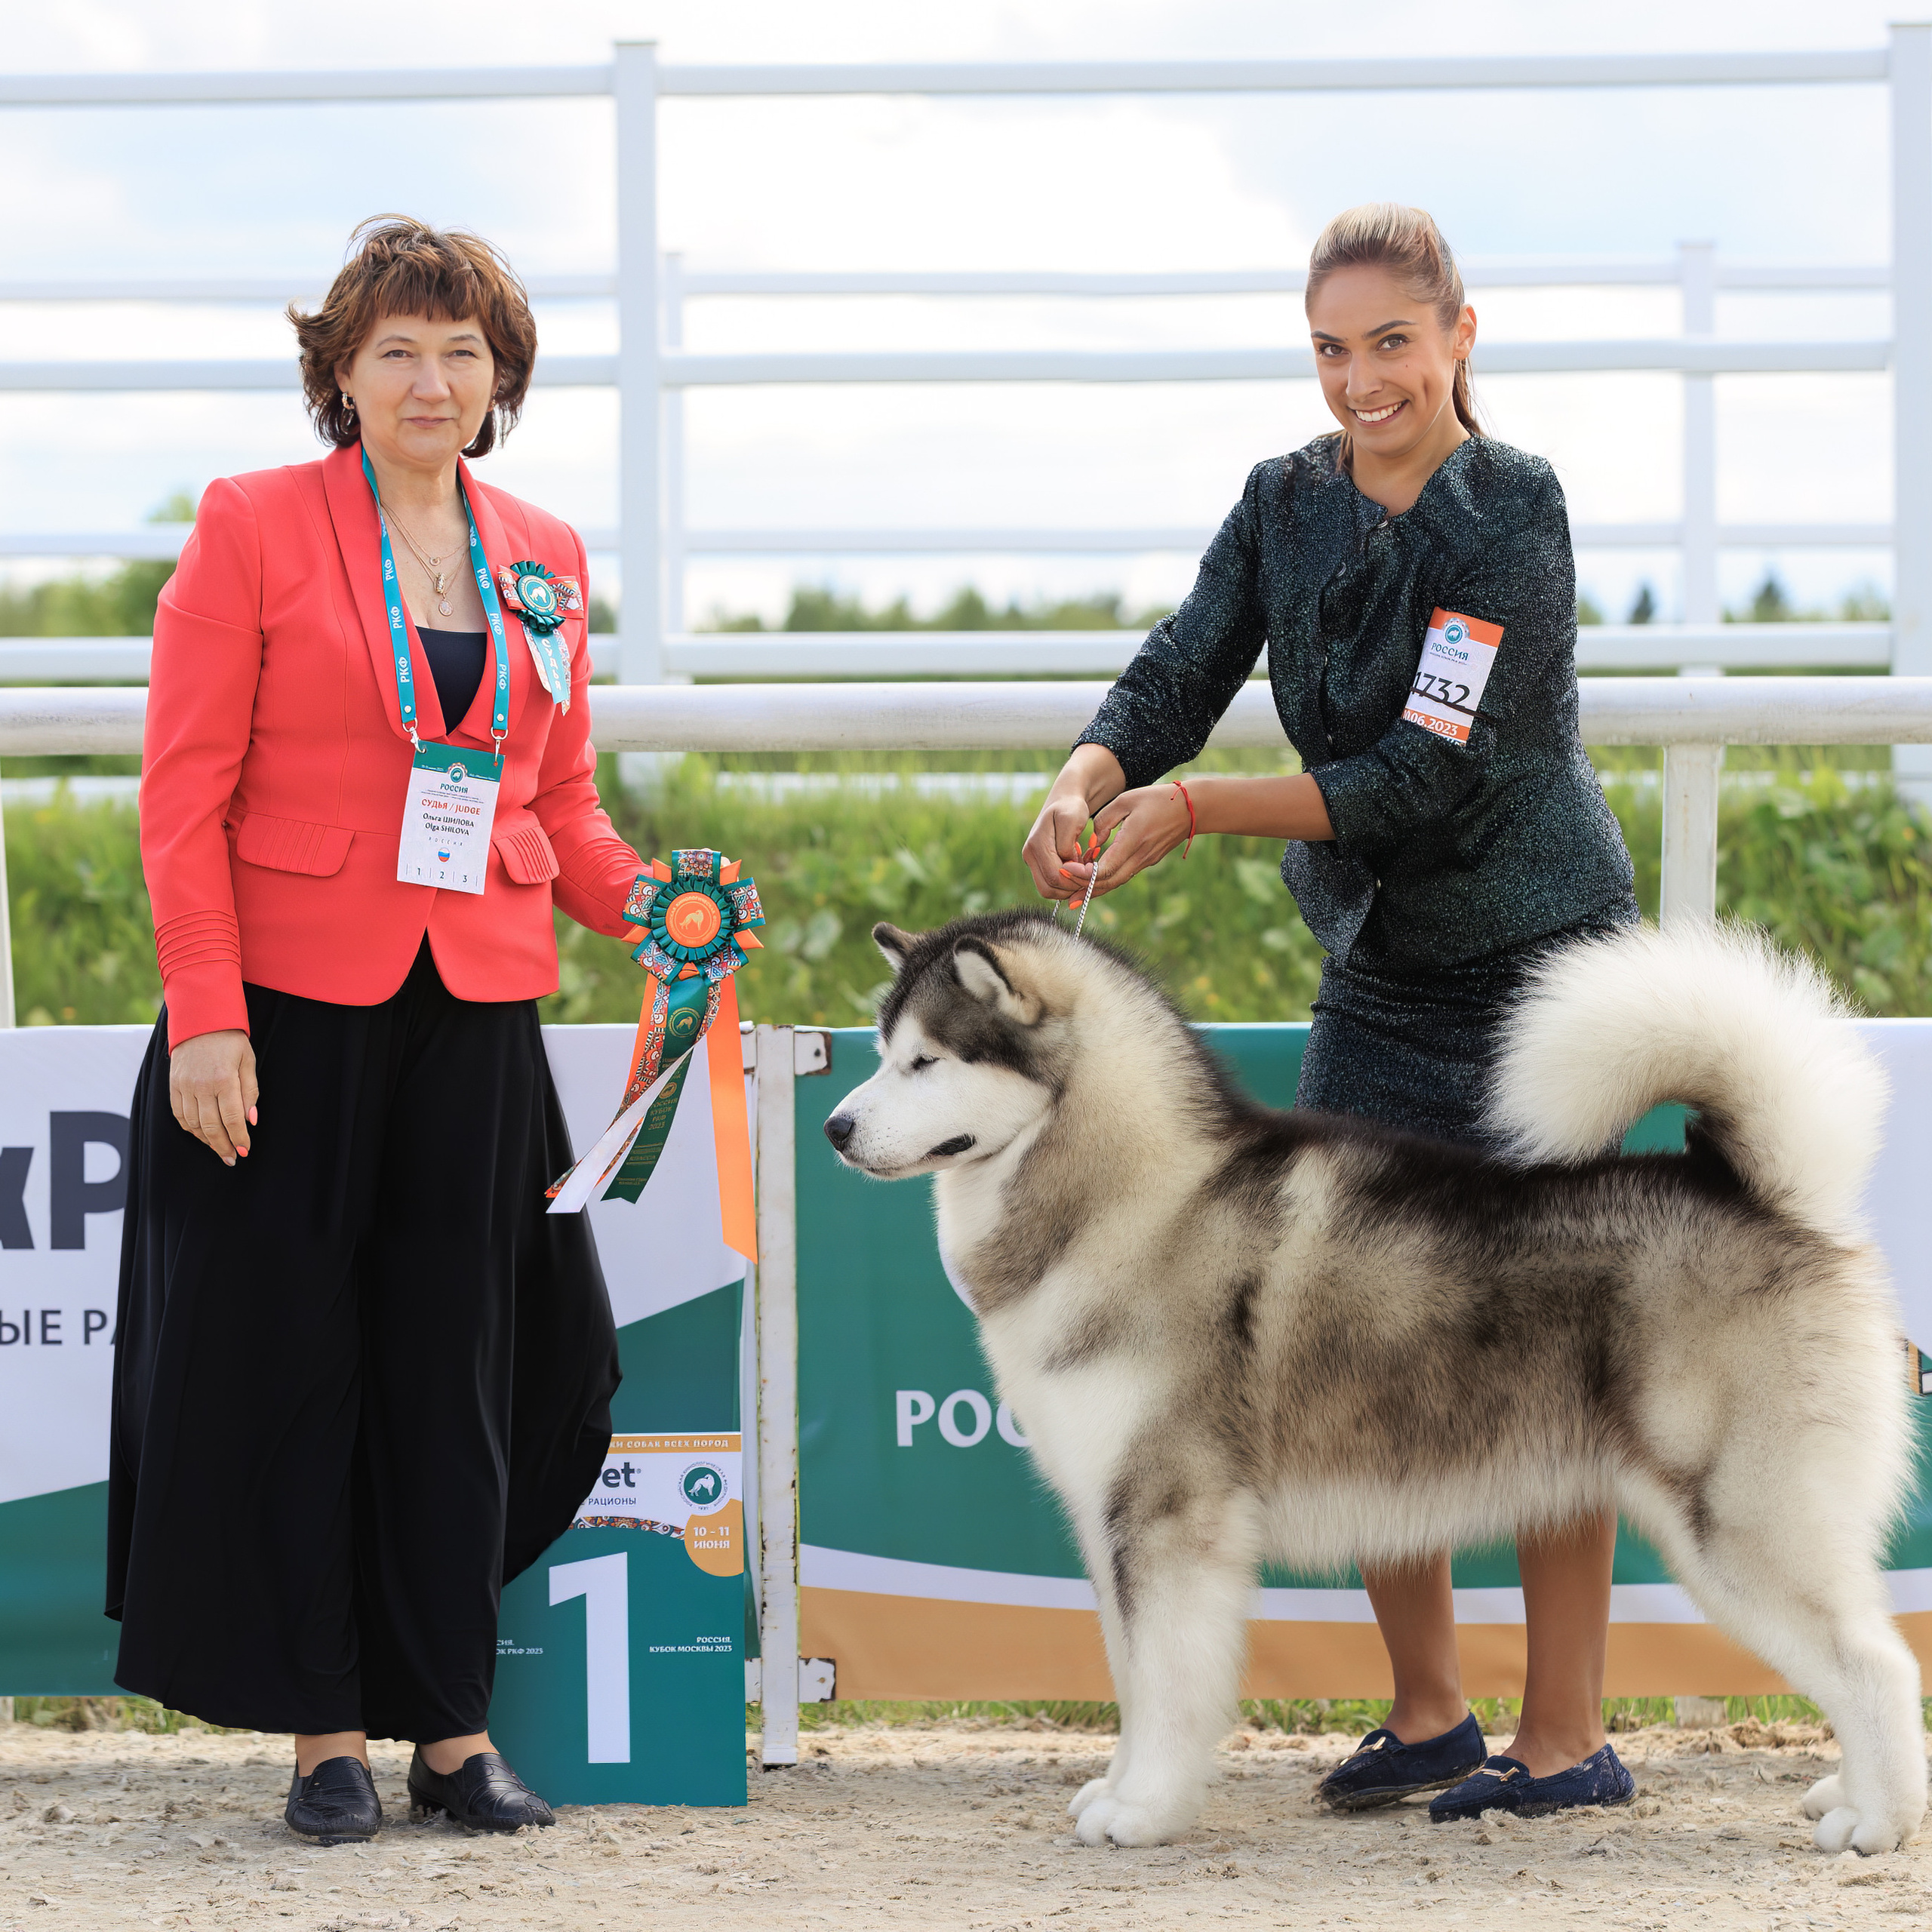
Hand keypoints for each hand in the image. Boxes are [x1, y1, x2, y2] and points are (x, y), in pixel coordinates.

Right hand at [168, 1029, 257, 1166]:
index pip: (232, 1118)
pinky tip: (201, 1135)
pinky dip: (190, 1129)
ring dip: (207, 1141)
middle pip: (211, 1126)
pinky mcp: (173, 1085)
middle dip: (223, 1146)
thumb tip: (251, 1120)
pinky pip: (179, 1114)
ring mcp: (183, 1086)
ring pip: (193, 1124)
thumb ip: (250, 1092)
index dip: (239, 1137)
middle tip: (233, 1157)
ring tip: (220, 1149)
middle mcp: (201, 1085)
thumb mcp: (248, 1061)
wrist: (199, 1021)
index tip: (245, 1150)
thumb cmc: (229, 1040)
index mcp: (224, 1079)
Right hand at [1022, 745, 1127, 900]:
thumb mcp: (1072, 819)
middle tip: (1087, 876)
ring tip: (1082, 872)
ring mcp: (1031, 860)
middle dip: (1070, 887)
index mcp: (1036, 845)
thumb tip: (1066, 866)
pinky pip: (1049, 884)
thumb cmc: (1071, 808)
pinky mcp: (1036, 864)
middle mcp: (1029, 855)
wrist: (1064, 801)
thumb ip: (1067, 844)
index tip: (1090, 870)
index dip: (1074, 879)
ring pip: (1047, 890)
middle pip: (1048, 888)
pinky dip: (1064, 883)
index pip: (1054, 876)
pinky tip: (1076, 870)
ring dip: (1067, 887)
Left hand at [1065, 783, 1192, 899]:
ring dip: (1094, 891)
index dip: (1084, 874)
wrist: (1191, 809)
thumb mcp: (1126, 800)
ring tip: (1073, 898)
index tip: (1066, 869)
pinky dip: (1105, 883)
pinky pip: (1122, 877)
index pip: (1106, 868)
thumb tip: (1092, 843)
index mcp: (1133, 841)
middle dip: (1084, 888)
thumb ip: (1104, 820)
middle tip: (1063, 891)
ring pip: (1115, 883)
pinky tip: (1091, 886)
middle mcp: (1140, 857)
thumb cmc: (1157, 799)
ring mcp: (1145, 862)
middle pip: (1109, 883)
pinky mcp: (1146, 862)